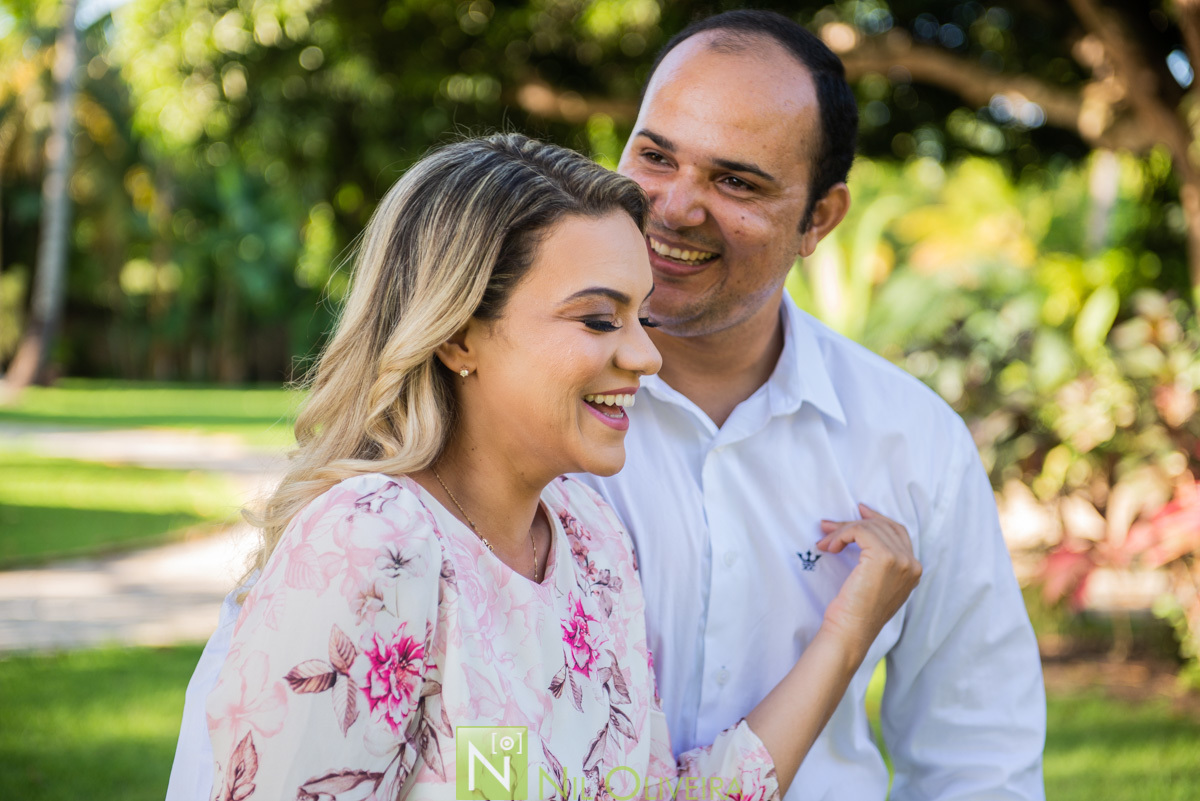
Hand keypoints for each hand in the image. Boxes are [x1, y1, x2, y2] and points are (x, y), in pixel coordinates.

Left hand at [816, 504, 921, 658]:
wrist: (850, 631)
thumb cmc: (855, 612)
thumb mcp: (874, 583)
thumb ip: (877, 561)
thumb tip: (857, 530)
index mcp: (913, 571)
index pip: (898, 532)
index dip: (877, 518)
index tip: (859, 511)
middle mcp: (912, 564)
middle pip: (882, 526)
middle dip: (852, 523)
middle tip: (827, 526)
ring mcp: (901, 560)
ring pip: (869, 527)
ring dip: (842, 531)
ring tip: (824, 542)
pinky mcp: (884, 557)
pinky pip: (860, 531)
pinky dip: (841, 534)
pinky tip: (830, 547)